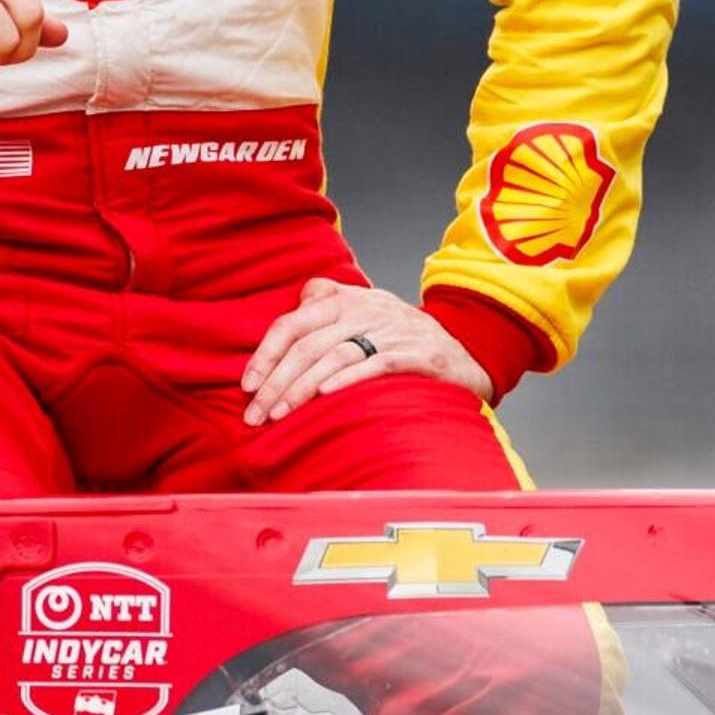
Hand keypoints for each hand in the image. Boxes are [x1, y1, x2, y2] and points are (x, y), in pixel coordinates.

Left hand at [241, 278, 488, 423]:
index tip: (247, 385)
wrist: (466, 353)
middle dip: (275, 381)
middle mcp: (366, 310)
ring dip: (301, 388)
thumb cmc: (403, 338)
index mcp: (347, 299)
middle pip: (307, 344)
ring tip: (278, 415)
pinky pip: (375, 365)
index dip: (265, 353)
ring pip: (334, 356)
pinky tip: (324, 396)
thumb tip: (297, 303)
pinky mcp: (416, 355)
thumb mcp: (366, 312)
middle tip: (255, 414)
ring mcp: (392, 331)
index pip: (293, 323)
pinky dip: (347, 380)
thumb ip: (330, 302)